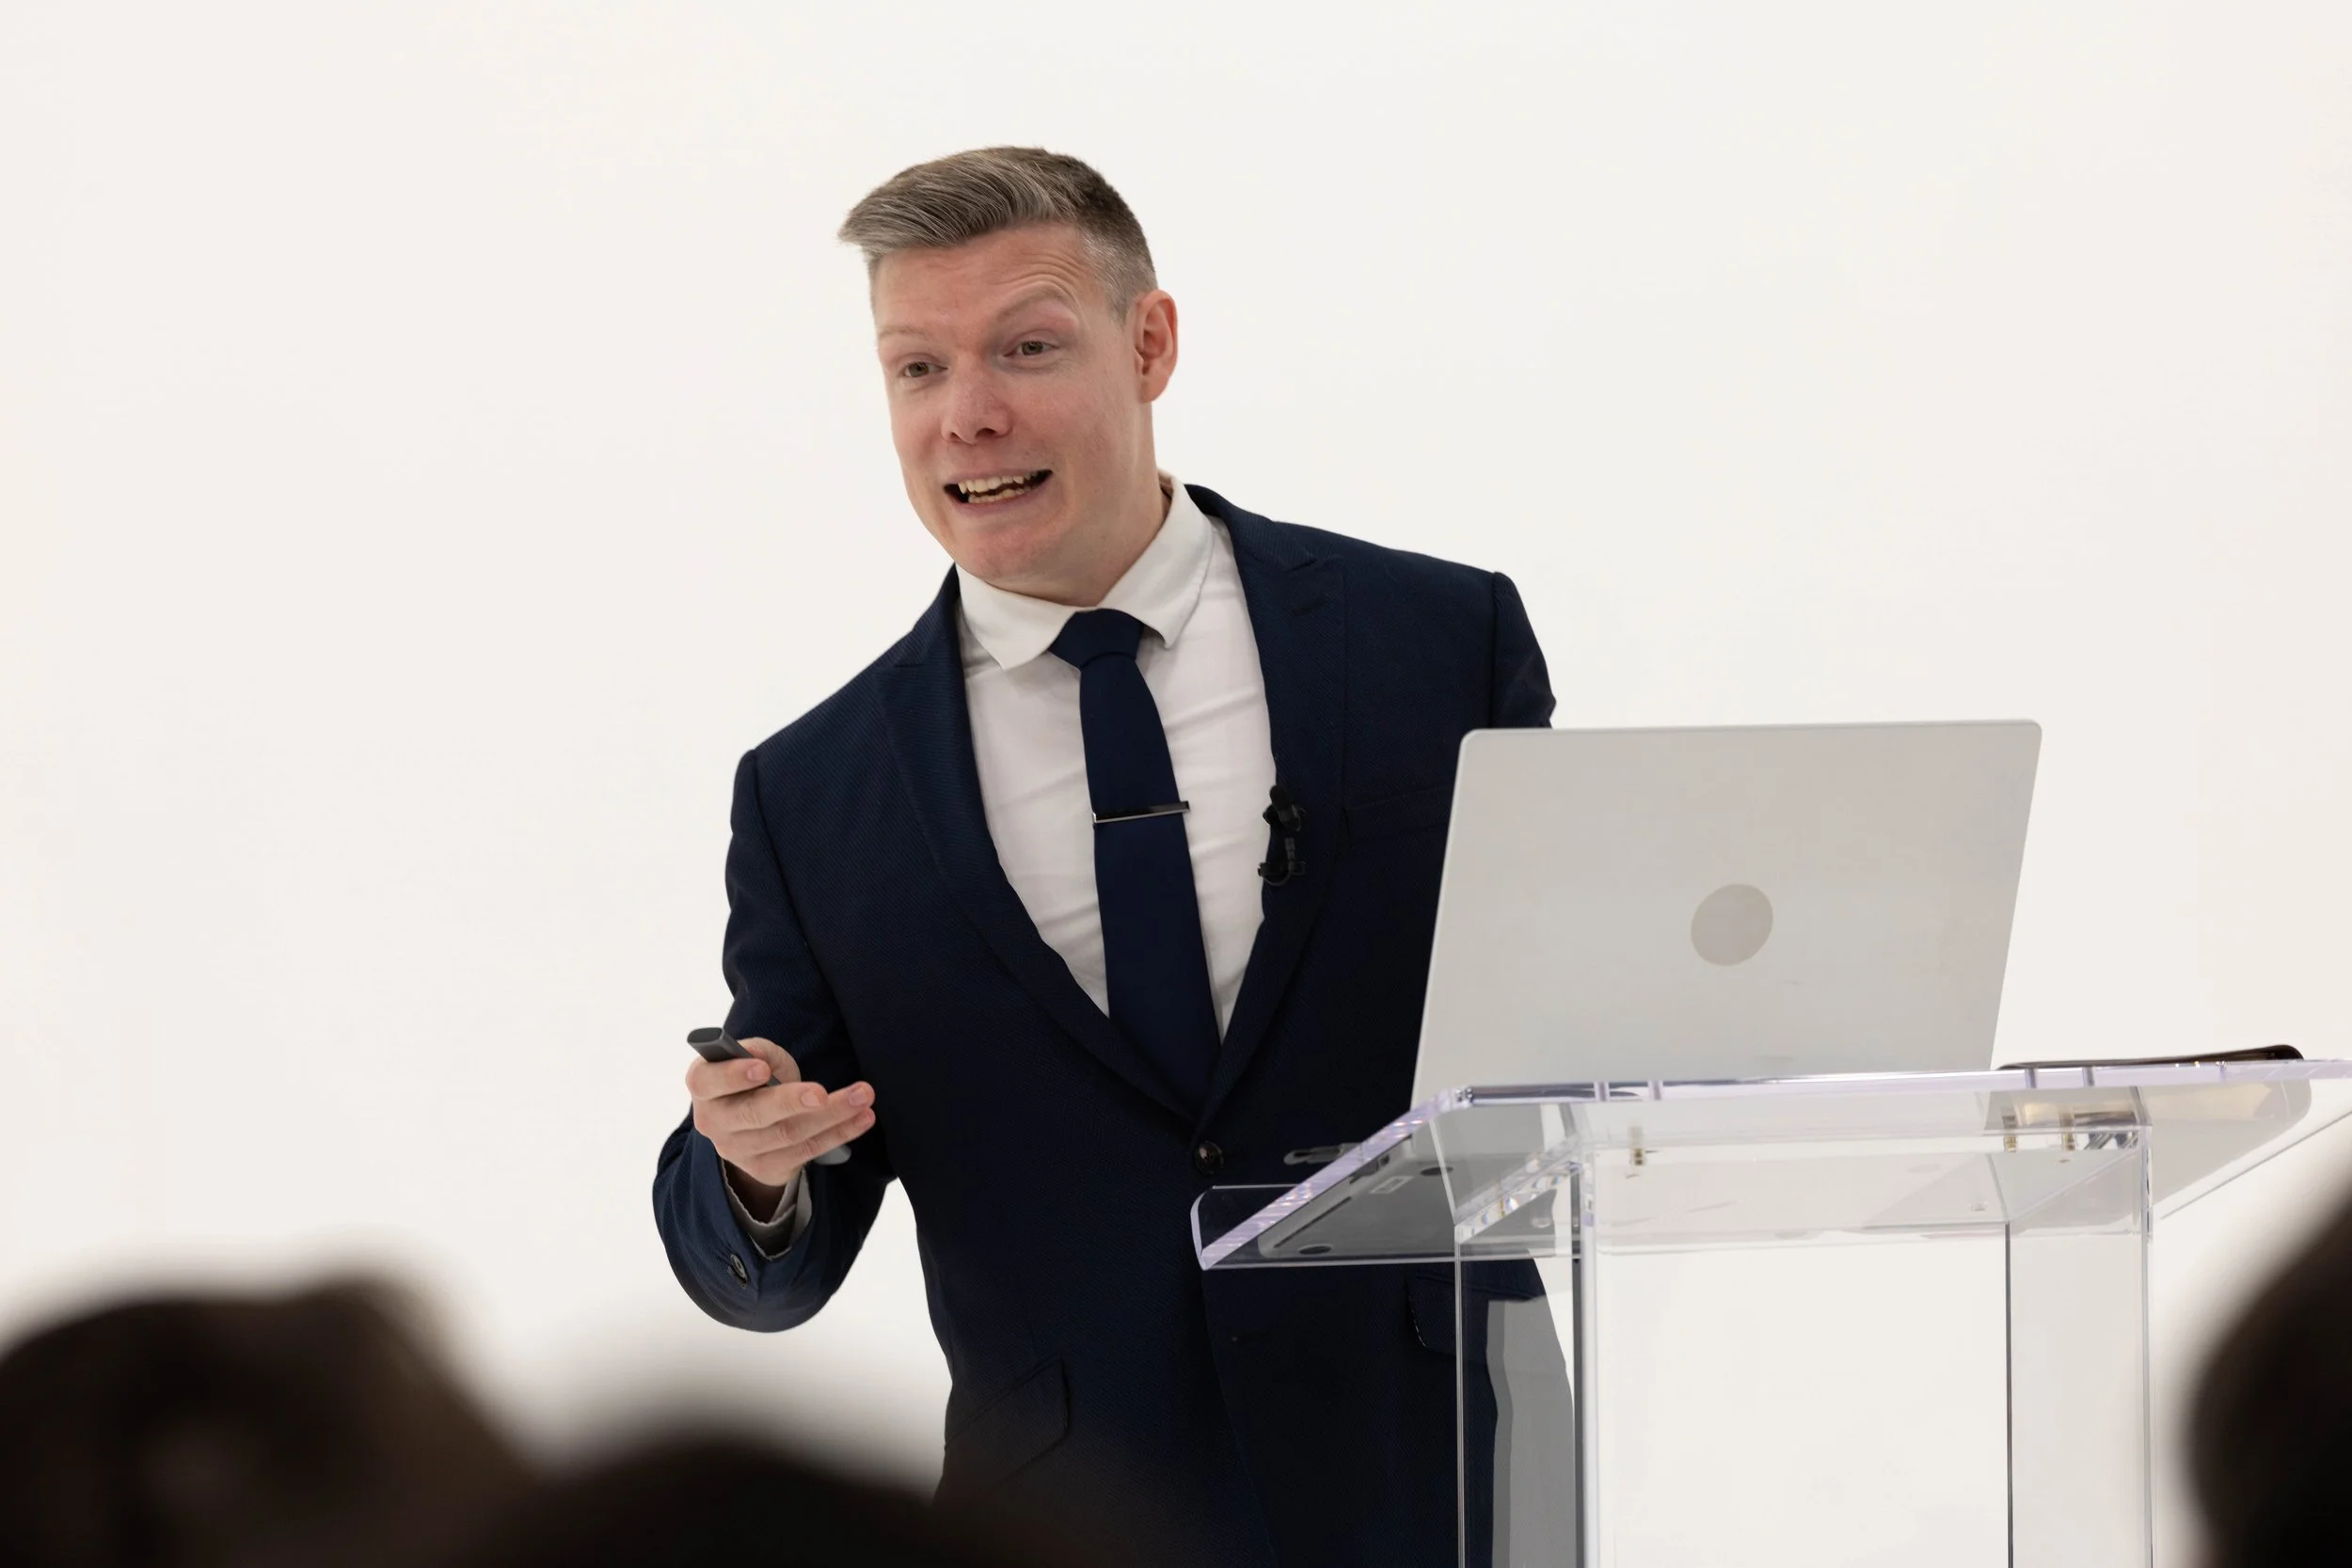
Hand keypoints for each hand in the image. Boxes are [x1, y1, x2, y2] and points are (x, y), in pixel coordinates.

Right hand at [685, 1036, 875, 1211]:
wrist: (748, 1125)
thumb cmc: (752, 1080)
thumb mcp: (753, 1059)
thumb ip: (759, 1052)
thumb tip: (760, 1057)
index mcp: (705, 1087)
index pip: (708, 1081)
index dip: (733, 1075)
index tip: (762, 1068)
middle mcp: (715, 1122)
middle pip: (754, 1114)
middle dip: (790, 1102)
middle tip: (821, 1092)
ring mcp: (740, 1151)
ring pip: (789, 1133)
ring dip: (832, 1114)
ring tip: (862, 1095)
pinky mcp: (767, 1168)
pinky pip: (808, 1150)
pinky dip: (840, 1132)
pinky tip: (862, 1117)